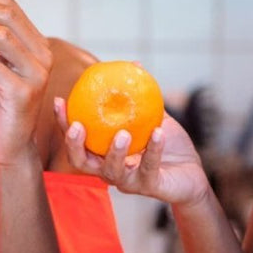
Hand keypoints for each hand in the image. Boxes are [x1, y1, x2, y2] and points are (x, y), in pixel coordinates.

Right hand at [54, 100, 209, 207]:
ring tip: (122, 133)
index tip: (59, 100)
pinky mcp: (150, 187)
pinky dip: (154, 150)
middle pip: (82, 162)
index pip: (77, 139)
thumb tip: (133, 64)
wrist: (193, 173)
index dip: (64, 122)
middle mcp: (110, 170)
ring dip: (115, 153)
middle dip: (75, 146)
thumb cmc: (169, 146)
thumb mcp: (153, 117)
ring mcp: (129, 182)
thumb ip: (141, 98)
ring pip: (112, 172)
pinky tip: (158, 132)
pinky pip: (149, 168)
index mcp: (104, 153)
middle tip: (77, 126)